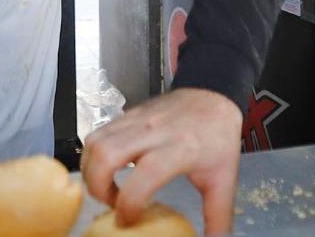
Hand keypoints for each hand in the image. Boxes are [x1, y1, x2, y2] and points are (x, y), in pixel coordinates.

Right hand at [81, 88, 243, 234]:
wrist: (214, 95)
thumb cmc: (218, 137)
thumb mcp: (224, 178)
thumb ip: (218, 215)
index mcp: (180, 148)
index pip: (144, 176)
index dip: (129, 203)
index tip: (128, 219)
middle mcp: (154, 131)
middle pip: (106, 154)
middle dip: (97, 186)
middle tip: (110, 203)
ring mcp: (137, 120)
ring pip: (95, 141)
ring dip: (90, 169)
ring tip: (106, 186)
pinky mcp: (127, 114)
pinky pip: (98, 132)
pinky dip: (93, 154)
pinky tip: (108, 168)